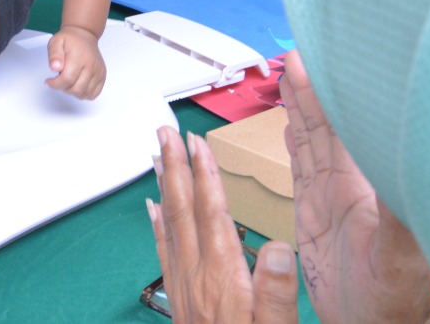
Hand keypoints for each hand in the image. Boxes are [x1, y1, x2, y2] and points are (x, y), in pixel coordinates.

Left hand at [45, 26, 105, 98]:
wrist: (84, 35)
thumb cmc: (69, 40)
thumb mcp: (56, 42)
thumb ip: (54, 55)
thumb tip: (55, 67)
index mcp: (79, 57)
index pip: (67, 79)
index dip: (55, 84)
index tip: (49, 81)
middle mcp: (91, 66)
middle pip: (76, 89)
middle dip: (63, 88)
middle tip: (59, 80)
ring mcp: (98, 72)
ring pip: (84, 94)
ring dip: (73, 92)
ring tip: (68, 80)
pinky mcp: (102, 76)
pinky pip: (94, 94)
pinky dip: (84, 93)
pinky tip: (77, 85)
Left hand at [149, 126, 299, 322]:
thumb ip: (278, 293)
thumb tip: (278, 246)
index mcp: (225, 278)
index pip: (212, 214)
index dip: (205, 175)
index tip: (197, 142)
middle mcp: (198, 275)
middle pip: (182, 209)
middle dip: (174, 166)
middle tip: (164, 131)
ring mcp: (184, 286)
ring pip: (169, 223)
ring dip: (163, 185)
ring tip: (155, 155)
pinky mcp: (180, 299)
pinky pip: (164, 250)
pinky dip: (157, 223)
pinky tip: (151, 208)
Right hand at [281, 52, 429, 323]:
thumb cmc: (393, 300)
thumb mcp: (399, 257)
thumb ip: (397, 213)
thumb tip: (403, 161)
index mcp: (363, 188)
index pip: (345, 126)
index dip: (330, 92)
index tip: (317, 58)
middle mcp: (345, 186)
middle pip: (324, 125)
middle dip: (311, 88)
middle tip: (296, 54)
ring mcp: (328, 198)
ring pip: (310, 141)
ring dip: (300, 108)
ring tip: (290, 76)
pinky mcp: (312, 215)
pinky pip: (299, 169)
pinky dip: (293, 143)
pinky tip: (290, 127)